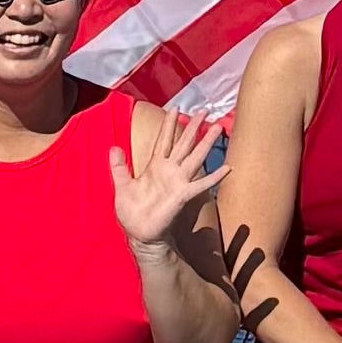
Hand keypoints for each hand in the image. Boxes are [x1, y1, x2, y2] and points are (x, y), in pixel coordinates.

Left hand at [110, 109, 226, 252]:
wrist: (139, 233)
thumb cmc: (131, 212)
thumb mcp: (122, 185)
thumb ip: (118, 167)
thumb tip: (113, 147)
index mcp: (154, 166)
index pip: (163, 139)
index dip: (169, 124)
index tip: (175, 108)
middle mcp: (169, 170)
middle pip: (184, 143)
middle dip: (193, 126)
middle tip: (204, 111)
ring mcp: (178, 181)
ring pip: (195, 156)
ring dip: (206, 142)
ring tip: (217, 127)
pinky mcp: (182, 195)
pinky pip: (201, 184)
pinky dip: (214, 177)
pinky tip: (227, 168)